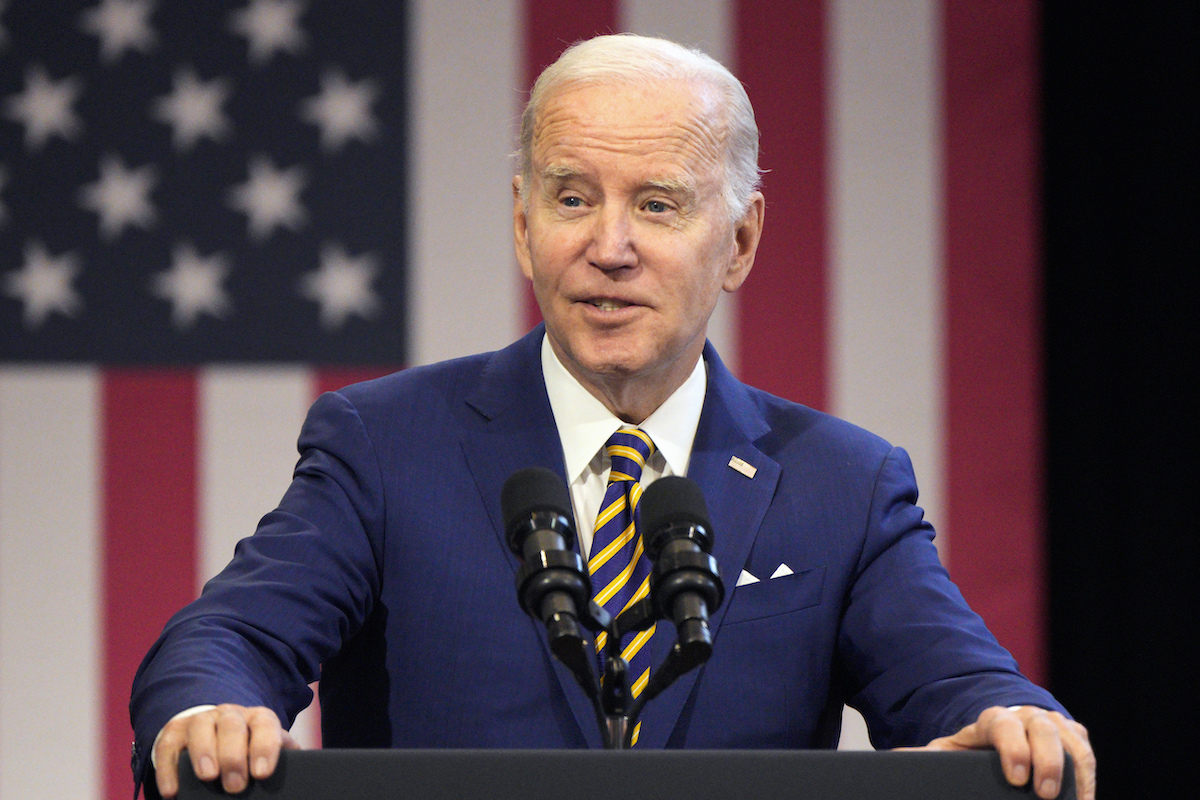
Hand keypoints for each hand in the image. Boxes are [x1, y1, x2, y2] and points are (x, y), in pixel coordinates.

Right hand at [152, 704, 299, 797]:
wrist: (215, 731)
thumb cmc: (248, 748)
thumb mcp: (266, 749)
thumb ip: (284, 756)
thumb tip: (302, 773)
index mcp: (257, 718)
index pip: (265, 724)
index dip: (265, 746)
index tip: (262, 773)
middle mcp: (229, 715)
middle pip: (232, 725)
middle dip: (234, 755)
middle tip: (235, 785)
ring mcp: (200, 721)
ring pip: (200, 726)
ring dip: (203, 751)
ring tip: (208, 776)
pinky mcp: (174, 733)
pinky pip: (167, 746)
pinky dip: (168, 768)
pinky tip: (172, 791)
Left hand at [915, 706, 1094, 799]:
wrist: (1001, 732)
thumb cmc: (973, 749)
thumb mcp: (949, 751)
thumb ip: (926, 757)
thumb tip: (895, 760)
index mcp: (992, 719)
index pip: (1003, 725)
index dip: (1013, 749)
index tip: (1015, 778)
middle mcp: (1026, 715)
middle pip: (1043, 729)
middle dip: (1048, 762)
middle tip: (1046, 795)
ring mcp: (1054, 723)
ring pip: (1071, 739)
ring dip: (1076, 770)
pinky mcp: (1074, 736)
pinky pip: (1086, 752)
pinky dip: (1089, 776)